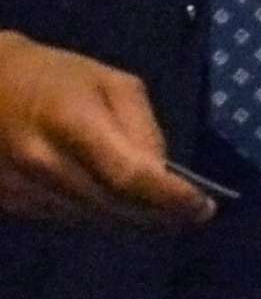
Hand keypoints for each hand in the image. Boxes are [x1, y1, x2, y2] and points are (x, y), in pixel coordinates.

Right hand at [0, 33, 213, 229]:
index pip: (129, 175)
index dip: (169, 197)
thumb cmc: (56, 77)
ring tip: (165, 215)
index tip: (204, 208)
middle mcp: (44, 163)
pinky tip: (121, 207)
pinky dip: (101, 216)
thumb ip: (142, 127)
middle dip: (160, 215)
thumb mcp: (112, 83)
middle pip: (113, 206)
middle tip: (193, 215)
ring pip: (93, 219)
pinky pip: (69, 219)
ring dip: (132, 220)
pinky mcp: (10, 203)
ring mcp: (22, 188)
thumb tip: (163, 173)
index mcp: (72, 123)